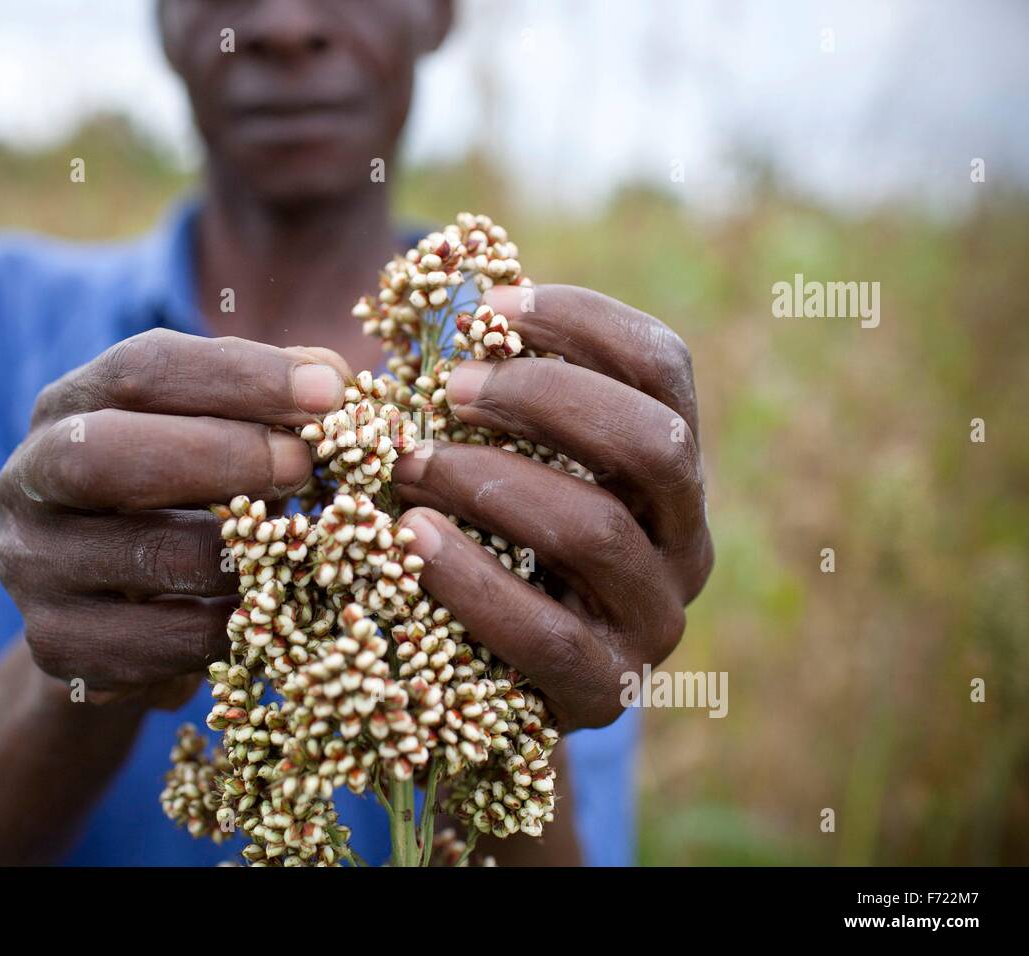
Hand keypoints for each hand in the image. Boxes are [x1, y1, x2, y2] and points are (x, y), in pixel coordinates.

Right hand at [0, 329, 347, 708]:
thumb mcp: (218, 438)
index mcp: (72, 405)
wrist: (118, 619)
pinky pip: (150, 642)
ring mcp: (32, 565)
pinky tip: (269, 618)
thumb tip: (335, 384)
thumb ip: (270, 405)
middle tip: (303, 468)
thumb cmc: (185, 503)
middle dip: (220, 455)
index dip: (239, 377)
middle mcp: (30, 477)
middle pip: (103, 453)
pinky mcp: (55, 643)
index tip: (327, 394)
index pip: (142, 370)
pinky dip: (222, 632)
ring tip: (302, 551)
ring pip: (140, 556)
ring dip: (239, 554)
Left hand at [392, 284, 713, 729]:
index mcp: (672, 470)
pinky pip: (546, 632)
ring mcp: (654, 620)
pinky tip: (413, 541)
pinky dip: (472, 580)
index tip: (492, 306)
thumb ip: (502, 402)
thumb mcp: (510, 465)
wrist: (488, 684)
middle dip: (546, 398)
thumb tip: (454, 299)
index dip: (584, 321)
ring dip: (490, 482)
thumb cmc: (490, 545)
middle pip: (655, 440)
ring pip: (597, 531)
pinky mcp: (605, 690)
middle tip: (450, 389)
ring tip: (409, 465)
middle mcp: (686, 541)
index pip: (664, 368)